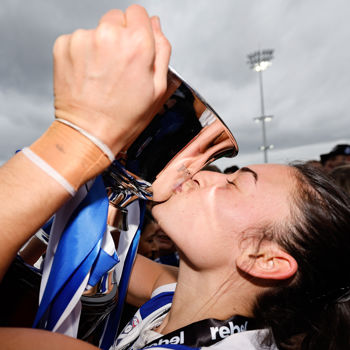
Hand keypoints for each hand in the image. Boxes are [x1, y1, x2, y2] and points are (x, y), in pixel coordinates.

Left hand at [53, 5, 170, 154]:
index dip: (138, 30)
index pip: (138, 12)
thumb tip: (155, 25)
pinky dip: (82, 53)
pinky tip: (88, 74)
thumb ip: (162, 50)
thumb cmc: (123, 117)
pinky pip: (78, 39)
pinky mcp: (63, 45)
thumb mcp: (157, 89)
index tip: (134, 46)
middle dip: (119, 36)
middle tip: (118, 66)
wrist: (89, 133)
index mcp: (137, 44)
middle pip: (116, 17)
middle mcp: (109, 35)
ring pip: (96, 30)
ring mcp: (84, 39)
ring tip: (102, 74)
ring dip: (100, 45)